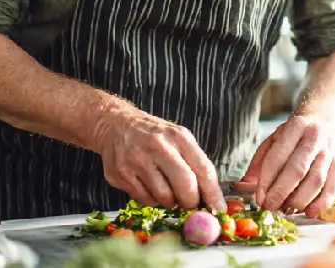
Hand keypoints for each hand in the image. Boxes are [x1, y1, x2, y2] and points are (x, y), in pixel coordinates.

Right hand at [92, 107, 225, 211]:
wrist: (115, 126)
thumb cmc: (154, 136)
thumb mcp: (177, 138)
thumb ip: (194, 163)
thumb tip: (210, 196)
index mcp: (179, 137)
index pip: (204, 169)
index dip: (213, 193)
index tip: (219, 209)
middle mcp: (159, 147)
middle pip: (185, 186)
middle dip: (191, 202)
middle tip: (190, 204)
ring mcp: (138, 161)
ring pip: (164, 197)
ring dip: (170, 201)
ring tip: (167, 190)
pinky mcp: (121, 174)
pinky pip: (145, 200)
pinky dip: (152, 200)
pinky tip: (149, 187)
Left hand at [244, 114, 334, 218]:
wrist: (322, 120)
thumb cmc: (293, 134)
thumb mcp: (272, 140)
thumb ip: (259, 161)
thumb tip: (246, 184)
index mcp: (295, 127)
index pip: (278, 157)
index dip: (267, 180)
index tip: (259, 198)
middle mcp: (314, 138)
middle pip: (298, 170)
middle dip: (281, 193)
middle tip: (269, 208)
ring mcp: (329, 152)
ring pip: (316, 181)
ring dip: (299, 200)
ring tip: (285, 209)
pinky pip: (332, 187)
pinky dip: (321, 204)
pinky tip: (309, 213)